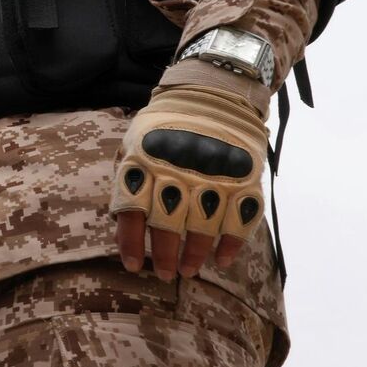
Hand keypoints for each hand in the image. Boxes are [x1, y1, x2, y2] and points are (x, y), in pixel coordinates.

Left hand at [111, 60, 269, 279]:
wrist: (210, 92)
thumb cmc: (163, 125)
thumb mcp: (134, 142)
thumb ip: (129, 177)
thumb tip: (123, 220)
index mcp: (144, 163)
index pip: (132, 212)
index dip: (131, 244)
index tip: (133, 266)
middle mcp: (177, 172)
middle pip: (167, 226)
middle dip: (165, 256)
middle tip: (166, 274)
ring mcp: (213, 175)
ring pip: (203, 228)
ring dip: (195, 254)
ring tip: (188, 270)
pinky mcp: (243, 178)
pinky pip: (239, 219)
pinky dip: (231, 243)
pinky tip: (222, 259)